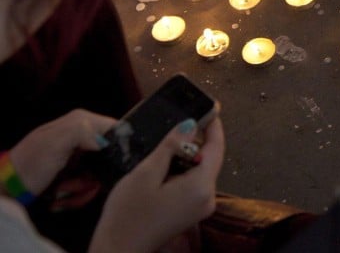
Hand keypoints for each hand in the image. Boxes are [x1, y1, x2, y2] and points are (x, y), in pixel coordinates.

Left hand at [9, 109, 115, 194]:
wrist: (7, 189)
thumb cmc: (31, 163)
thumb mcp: (54, 142)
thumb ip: (83, 132)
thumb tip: (106, 142)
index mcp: (82, 121)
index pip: (117, 129)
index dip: (118, 147)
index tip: (107, 165)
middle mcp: (84, 136)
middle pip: (110, 157)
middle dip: (93, 176)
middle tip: (71, 185)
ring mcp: (79, 156)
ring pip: (100, 175)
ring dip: (81, 189)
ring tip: (60, 192)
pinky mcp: (75, 174)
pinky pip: (89, 186)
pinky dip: (76, 196)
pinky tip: (59, 198)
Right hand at [89, 117, 225, 252]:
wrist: (117, 250)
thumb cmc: (126, 216)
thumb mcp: (145, 173)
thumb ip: (170, 147)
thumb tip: (190, 125)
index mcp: (201, 187)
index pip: (217, 148)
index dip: (213, 125)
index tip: (210, 107)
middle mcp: (207, 198)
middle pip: (209, 158)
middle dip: (195, 140)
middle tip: (179, 123)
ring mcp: (200, 207)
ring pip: (200, 170)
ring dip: (186, 155)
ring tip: (166, 143)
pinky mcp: (190, 212)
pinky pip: (193, 183)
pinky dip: (182, 170)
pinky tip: (164, 165)